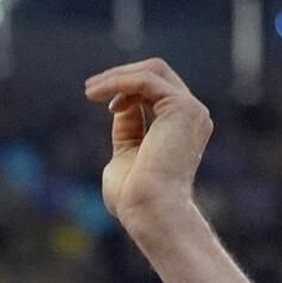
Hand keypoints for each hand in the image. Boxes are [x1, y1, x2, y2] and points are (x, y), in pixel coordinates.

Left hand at [85, 58, 212, 235]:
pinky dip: (119, 82)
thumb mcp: (126, 155)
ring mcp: (190, 110)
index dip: (125, 90)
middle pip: (157, 74)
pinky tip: (98, 93)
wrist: (149, 211)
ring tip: (90, 90)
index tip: (98, 100)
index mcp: (181, 127)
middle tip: (90, 88)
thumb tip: (119, 109)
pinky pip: (146, 80)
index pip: (155, 91)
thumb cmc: (134, 198)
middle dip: (121, 75)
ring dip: (117, 76)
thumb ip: (127, 131)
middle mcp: (192, 115)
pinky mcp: (182, 107)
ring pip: (152, 71)